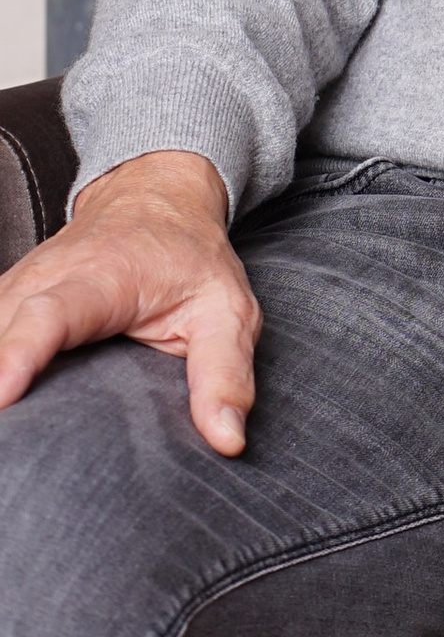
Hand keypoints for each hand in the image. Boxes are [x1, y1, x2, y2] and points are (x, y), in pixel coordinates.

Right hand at [0, 152, 256, 452]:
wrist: (157, 196)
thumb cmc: (192, 256)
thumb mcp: (228, 310)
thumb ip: (226, 373)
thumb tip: (227, 440)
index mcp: (103, 278)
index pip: (49, 316)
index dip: (19, 355)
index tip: (2, 396)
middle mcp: (48, 276)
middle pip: (2, 328)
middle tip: (8, 438)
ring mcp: (19, 284)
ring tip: (7, 430)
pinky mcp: (5, 297)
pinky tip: (3, 395)